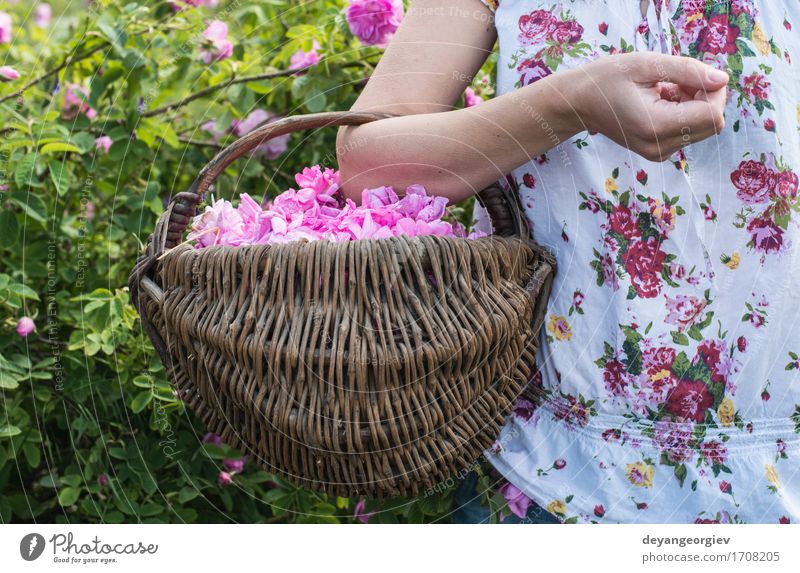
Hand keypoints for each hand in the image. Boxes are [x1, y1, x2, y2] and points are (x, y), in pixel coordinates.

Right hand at [570, 52, 727, 161]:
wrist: (578, 103)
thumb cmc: (607, 79)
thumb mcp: (647, 64)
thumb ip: (688, 70)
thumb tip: (722, 80)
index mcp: (655, 127)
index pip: (713, 115)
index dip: (713, 91)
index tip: (691, 75)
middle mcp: (659, 147)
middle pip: (712, 124)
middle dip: (704, 97)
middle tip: (676, 81)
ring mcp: (658, 153)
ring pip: (703, 127)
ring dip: (693, 104)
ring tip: (664, 90)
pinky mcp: (658, 152)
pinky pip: (688, 132)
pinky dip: (683, 112)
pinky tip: (660, 101)